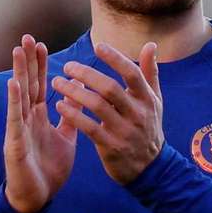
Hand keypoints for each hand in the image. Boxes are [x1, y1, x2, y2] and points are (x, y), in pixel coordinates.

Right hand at [4, 34, 77, 212]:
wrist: (39, 198)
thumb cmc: (48, 168)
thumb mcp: (65, 137)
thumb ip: (70, 116)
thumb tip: (80, 96)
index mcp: (38, 117)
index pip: (40, 85)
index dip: (40, 65)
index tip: (41, 44)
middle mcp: (26, 118)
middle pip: (27, 84)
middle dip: (27, 61)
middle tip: (27, 37)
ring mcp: (19, 129)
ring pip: (19, 96)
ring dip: (18, 72)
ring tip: (18, 50)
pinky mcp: (15, 143)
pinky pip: (15, 119)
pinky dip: (14, 101)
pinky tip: (13, 83)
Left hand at [52, 42, 162, 184]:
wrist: (150, 167)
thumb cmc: (148, 127)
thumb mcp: (154, 101)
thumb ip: (150, 72)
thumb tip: (150, 45)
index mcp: (147, 99)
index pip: (132, 73)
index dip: (115, 59)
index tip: (97, 47)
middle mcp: (137, 113)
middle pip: (110, 88)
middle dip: (86, 75)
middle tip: (68, 66)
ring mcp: (124, 131)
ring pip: (97, 106)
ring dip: (74, 92)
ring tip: (57, 83)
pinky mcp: (111, 146)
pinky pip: (89, 127)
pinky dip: (73, 115)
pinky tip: (60, 106)